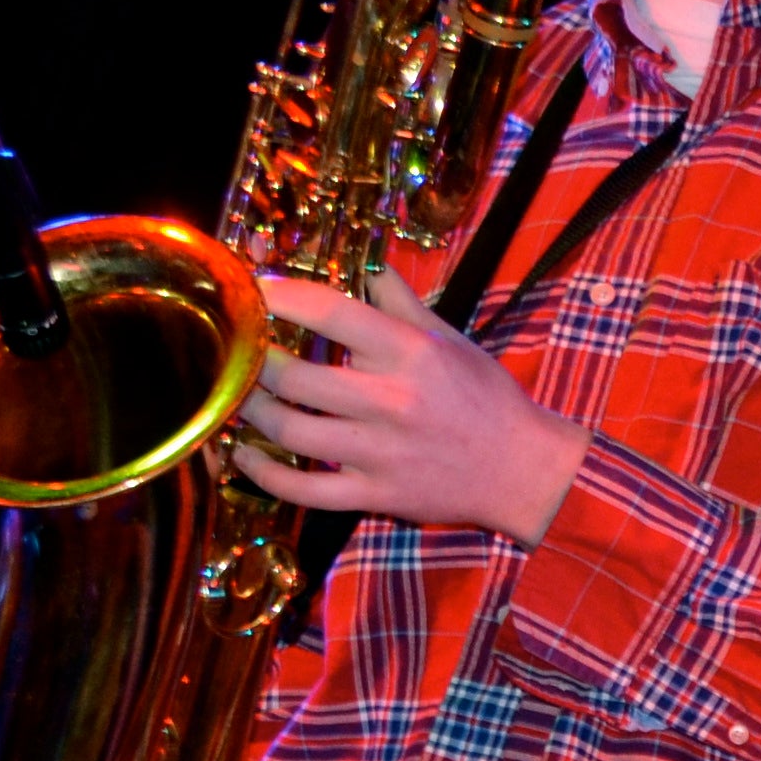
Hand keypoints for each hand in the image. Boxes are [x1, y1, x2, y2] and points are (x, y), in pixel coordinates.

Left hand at [235, 268, 591, 540]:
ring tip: (238, 394)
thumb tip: (366, 266)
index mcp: (412, 353)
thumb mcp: (452, 340)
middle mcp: (392, 400)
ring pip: (289, 430)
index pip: (332, 313)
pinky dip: (264, 472)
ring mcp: (381, 451)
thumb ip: (402, 303)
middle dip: (254, 360)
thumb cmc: (486, 398)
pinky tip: (245, 454)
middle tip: (238, 349)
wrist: (522, 470)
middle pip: (295, 376)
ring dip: (250, 409)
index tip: (254, 287)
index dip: (281, 296)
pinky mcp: (376, 494)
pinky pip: (305, 488)